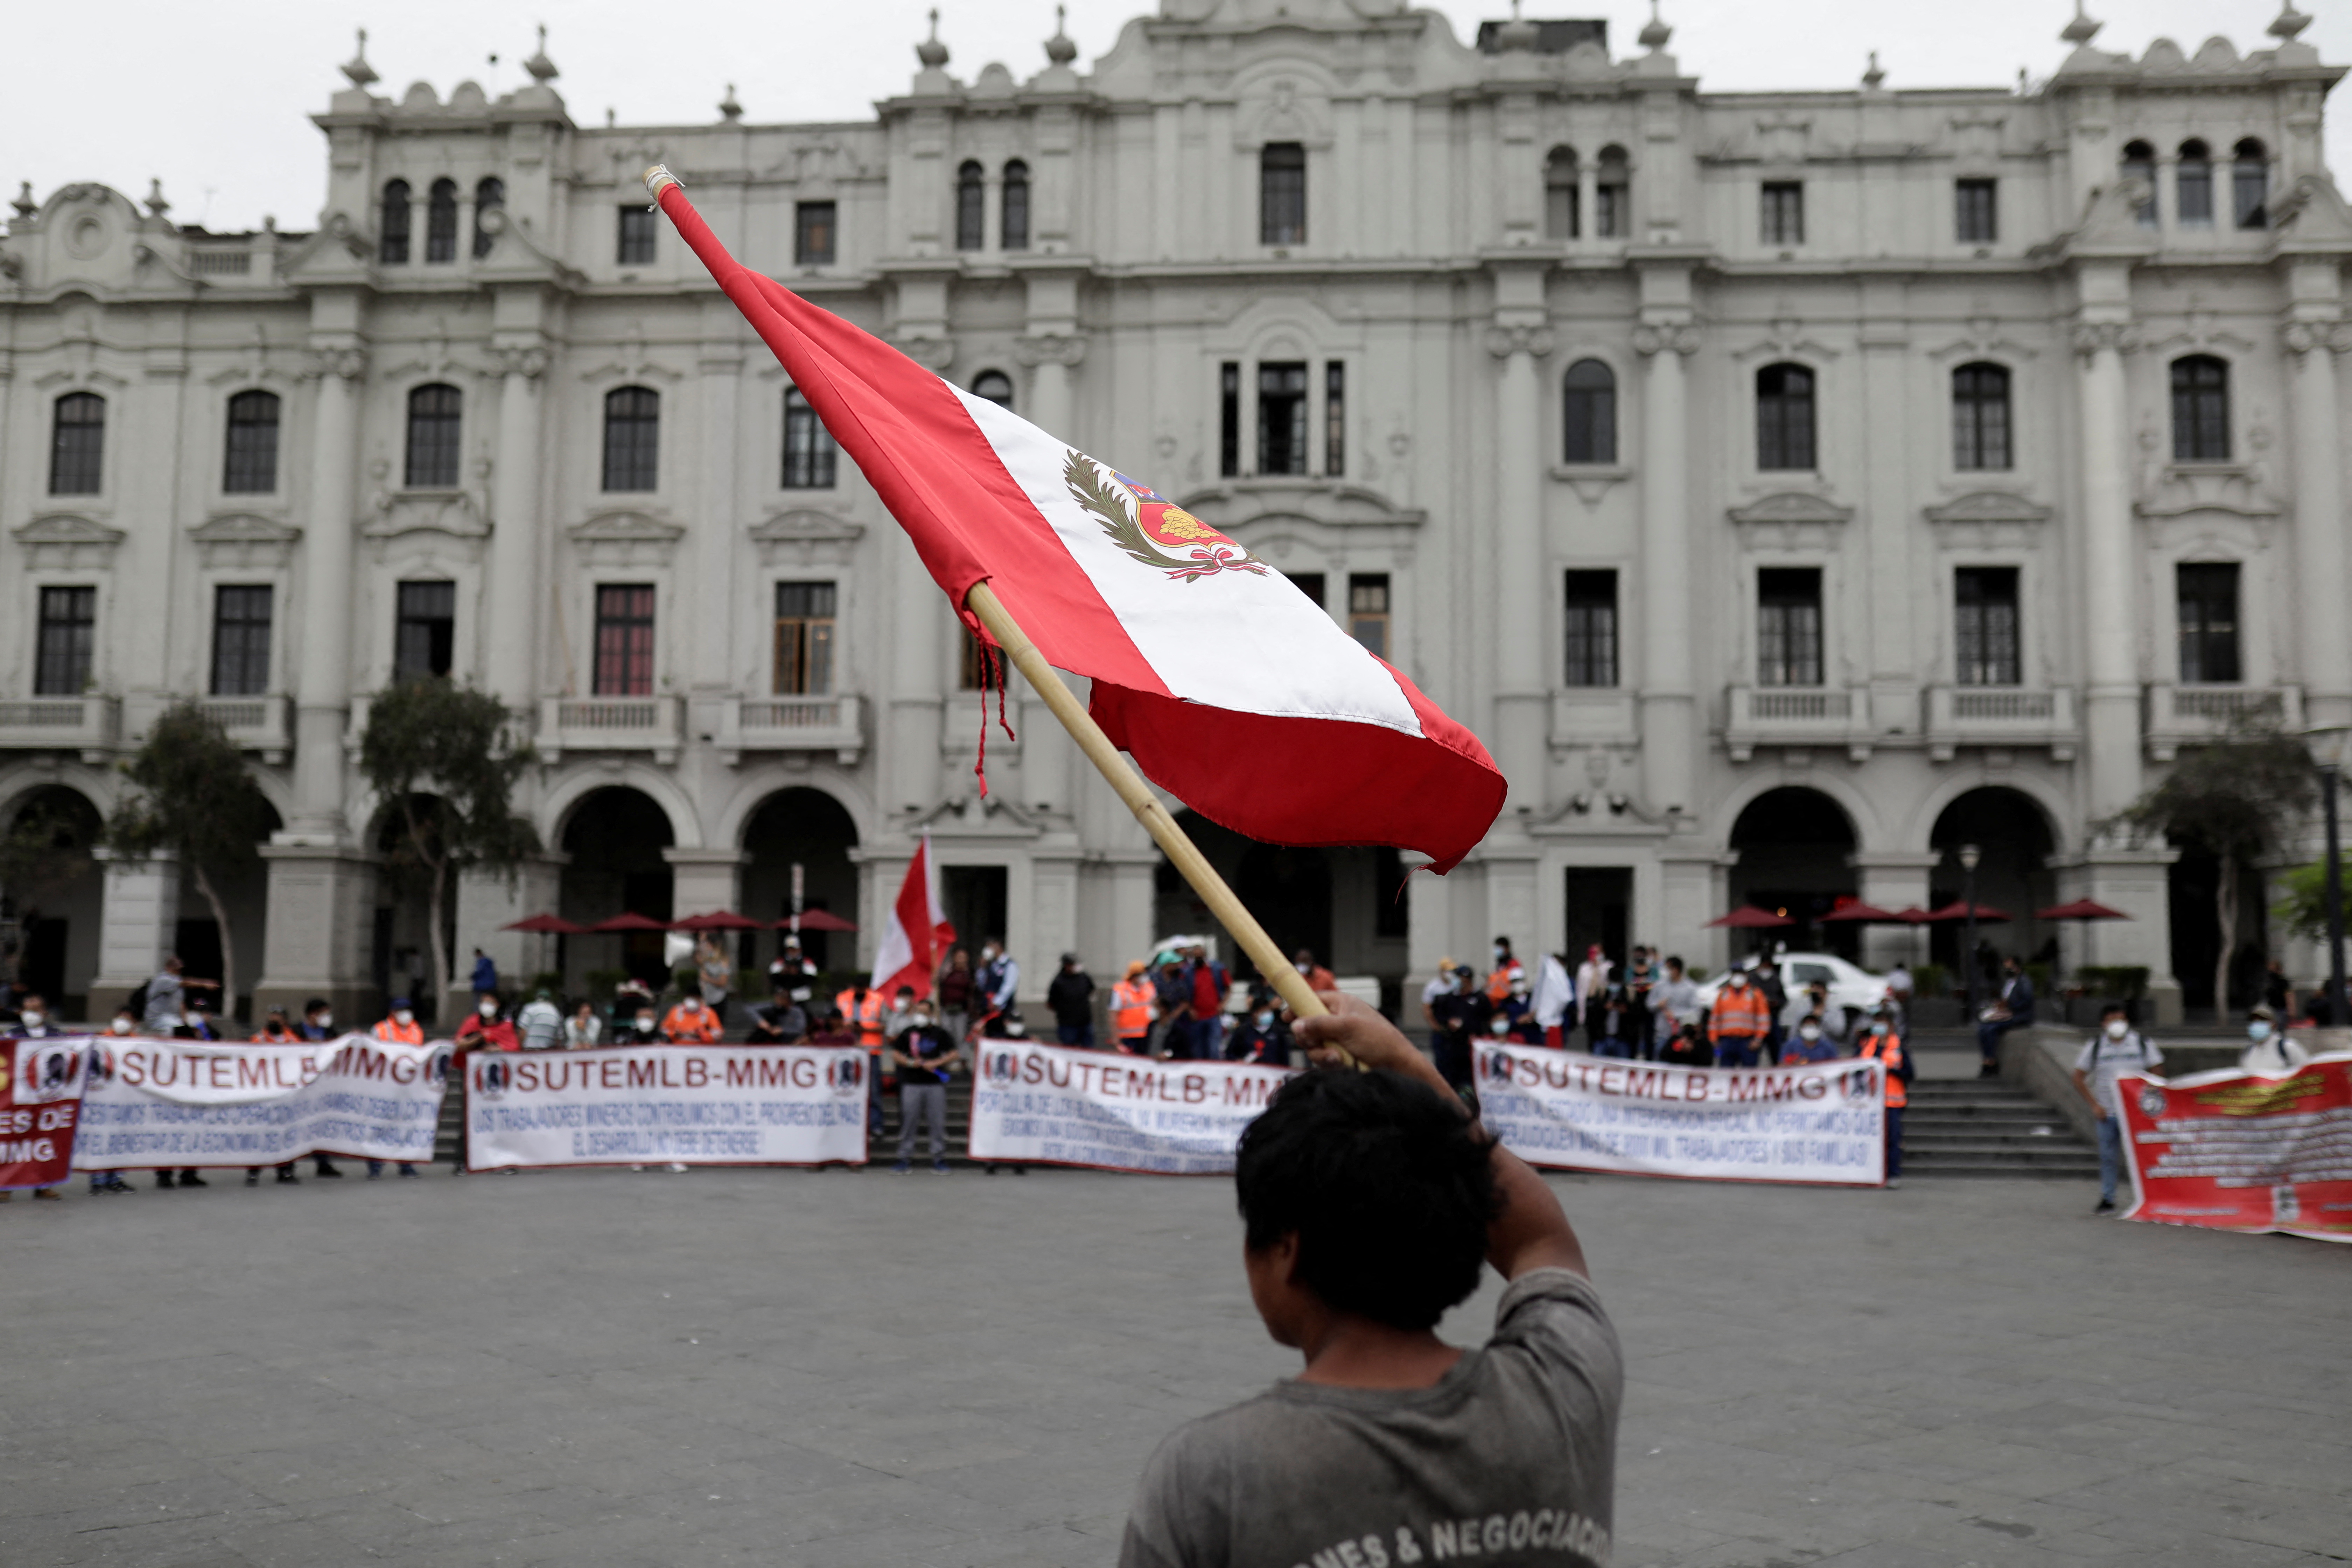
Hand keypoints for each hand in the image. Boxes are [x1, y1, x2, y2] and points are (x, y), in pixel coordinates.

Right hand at [1292, 992, 1425, 1075]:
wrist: (1399, 1067)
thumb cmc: (1380, 1041)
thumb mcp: (1348, 1028)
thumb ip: (1320, 1024)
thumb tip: (1295, 1024)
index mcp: (1342, 1005)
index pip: (1313, 999)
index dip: (1298, 1006)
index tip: (1286, 1016)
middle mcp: (1338, 1021)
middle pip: (1308, 1025)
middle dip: (1311, 1037)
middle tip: (1316, 1041)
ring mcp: (1339, 1039)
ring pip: (1314, 1045)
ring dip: (1322, 1053)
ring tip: (1337, 1058)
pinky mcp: (1340, 1056)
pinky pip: (1323, 1059)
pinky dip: (1329, 1063)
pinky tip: (1342, 1064)